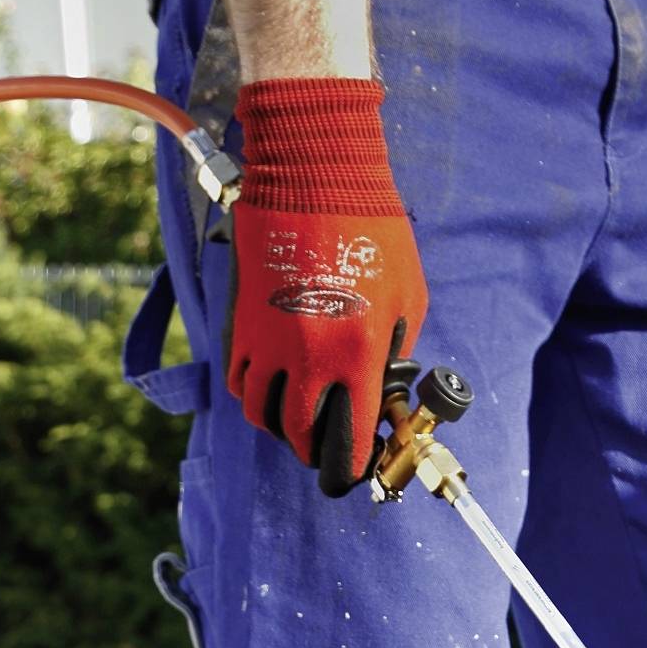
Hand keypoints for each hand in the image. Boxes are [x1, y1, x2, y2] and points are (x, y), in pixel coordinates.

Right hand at [226, 78, 428, 496]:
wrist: (313, 175)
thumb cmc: (372, 230)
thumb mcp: (406, 298)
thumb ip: (393, 351)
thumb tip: (381, 388)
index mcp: (356, 354)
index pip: (350, 438)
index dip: (353, 466)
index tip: (357, 472)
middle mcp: (307, 356)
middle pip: (300, 437)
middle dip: (315, 456)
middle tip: (326, 457)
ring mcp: (268, 341)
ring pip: (263, 415)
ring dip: (281, 429)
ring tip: (298, 425)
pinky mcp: (242, 322)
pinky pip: (240, 382)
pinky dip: (254, 398)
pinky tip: (273, 391)